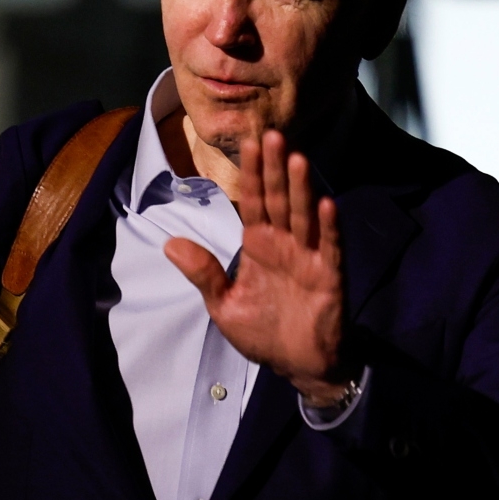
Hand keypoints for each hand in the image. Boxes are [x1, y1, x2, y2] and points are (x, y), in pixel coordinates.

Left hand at [165, 130, 349, 403]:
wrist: (296, 365)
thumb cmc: (262, 333)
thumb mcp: (223, 305)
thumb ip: (202, 273)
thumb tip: (169, 244)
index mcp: (259, 245)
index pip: (255, 201)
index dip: (253, 172)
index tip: (249, 141)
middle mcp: (285, 244)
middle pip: (280, 199)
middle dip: (275, 169)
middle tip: (273, 134)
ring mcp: (308, 258)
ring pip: (304, 216)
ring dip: (301, 188)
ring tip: (296, 158)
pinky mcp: (329, 276)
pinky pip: (329, 248)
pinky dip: (328, 227)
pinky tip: (326, 204)